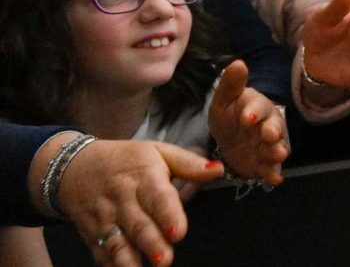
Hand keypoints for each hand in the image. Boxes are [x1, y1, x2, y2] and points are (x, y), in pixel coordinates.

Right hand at [55, 137, 222, 266]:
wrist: (73, 167)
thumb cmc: (125, 160)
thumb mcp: (158, 152)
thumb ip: (188, 164)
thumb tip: (218, 170)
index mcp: (143, 177)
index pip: (157, 197)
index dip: (167, 214)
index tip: (178, 232)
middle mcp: (123, 200)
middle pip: (138, 225)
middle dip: (151, 243)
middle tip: (165, 259)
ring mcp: (105, 220)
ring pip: (117, 243)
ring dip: (130, 260)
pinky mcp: (92, 236)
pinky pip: (101, 254)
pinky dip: (110, 265)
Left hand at [207, 61, 288, 184]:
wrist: (229, 139)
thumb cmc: (228, 114)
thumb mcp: (223, 100)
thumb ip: (230, 84)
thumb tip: (238, 63)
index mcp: (256, 106)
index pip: (258, 106)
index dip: (254, 111)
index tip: (248, 117)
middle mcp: (267, 124)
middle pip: (274, 127)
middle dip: (273, 131)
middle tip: (270, 136)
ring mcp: (268, 145)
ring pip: (276, 147)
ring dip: (277, 151)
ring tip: (277, 156)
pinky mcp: (265, 163)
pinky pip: (272, 168)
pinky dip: (273, 173)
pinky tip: (274, 178)